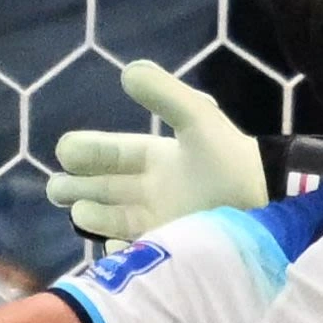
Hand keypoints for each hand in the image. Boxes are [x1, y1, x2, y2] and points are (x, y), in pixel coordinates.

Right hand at [48, 60, 268, 242]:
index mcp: (159, 159)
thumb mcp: (198, 119)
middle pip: (104, 188)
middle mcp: (154, 191)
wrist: (266, 206)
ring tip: (77, 211)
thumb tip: (128, 70)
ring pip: (112, 219)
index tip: (64, 149)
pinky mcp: (167, 249)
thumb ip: (166, 95)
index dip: (88, 150)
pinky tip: (106, 247)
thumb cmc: (231, 161)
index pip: (113, 153)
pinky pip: (133, 251)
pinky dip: (117, 251)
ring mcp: (159, 222)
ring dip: (91, 215)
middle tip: (57, 188)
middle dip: (76, 187)